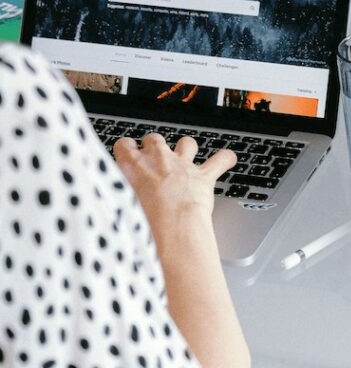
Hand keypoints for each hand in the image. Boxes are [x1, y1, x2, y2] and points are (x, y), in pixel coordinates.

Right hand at [113, 133, 236, 238]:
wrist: (172, 228)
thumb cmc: (142, 223)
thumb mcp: (116, 210)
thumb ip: (114, 199)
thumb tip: (107, 207)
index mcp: (132, 166)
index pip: (124, 145)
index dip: (126, 150)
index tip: (126, 156)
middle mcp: (158, 160)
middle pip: (155, 139)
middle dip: (153, 146)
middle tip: (152, 159)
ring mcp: (183, 166)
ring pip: (186, 143)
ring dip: (186, 148)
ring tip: (185, 156)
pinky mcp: (203, 176)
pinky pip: (220, 160)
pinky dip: (224, 159)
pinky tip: (227, 159)